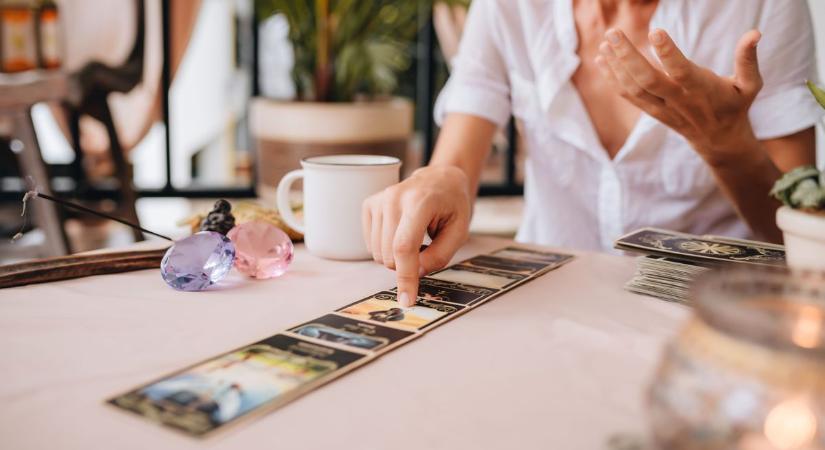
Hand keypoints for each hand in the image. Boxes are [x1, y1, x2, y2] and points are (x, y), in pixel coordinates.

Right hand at [362, 165, 471, 306]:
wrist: (440, 179)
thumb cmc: (452, 206)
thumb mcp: (459, 231)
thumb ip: (439, 255)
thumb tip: (415, 273)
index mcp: (419, 202)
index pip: (404, 247)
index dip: (405, 277)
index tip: (407, 300)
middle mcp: (393, 198)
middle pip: (389, 255)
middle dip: (406, 265)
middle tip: (426, 249)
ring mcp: (379, 200)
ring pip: (377, 253)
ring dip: (397, 256)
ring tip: (415, 238)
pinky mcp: (369, 205)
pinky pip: (371, 244)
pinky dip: (386, 248)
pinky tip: (401, 233)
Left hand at [595, 28, 763, 164]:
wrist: (719, 141)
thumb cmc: (735, 105)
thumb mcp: (750, 85)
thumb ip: (748, 60)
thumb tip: (755, 33)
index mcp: (701, 90)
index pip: (681, 71)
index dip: (668, 53)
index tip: (655, 31)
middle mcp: (678, 100)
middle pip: (648, 80)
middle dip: (627, 56)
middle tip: (614, 32)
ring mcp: (662, 107)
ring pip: (634, 88)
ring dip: (615, 66)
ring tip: (604, 42)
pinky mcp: (652, 111)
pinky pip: (628, 96)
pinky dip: (613, 78)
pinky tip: (602, 60)